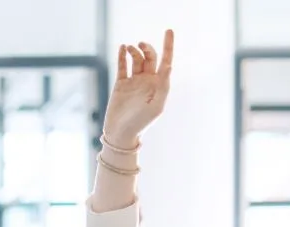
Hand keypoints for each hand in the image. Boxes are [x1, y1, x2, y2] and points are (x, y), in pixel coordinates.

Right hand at [102, 30, 173, 145]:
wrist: (121, 133)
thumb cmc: (141, 122)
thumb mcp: (156, 106)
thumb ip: (163, 86)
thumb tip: (168, 65)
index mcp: (159, 85)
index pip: (166, 61)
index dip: (169, 45)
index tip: (169, 31)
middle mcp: (147, 81)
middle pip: (150, 57)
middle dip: (147, 48)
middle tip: (140, 44)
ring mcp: (134, 82)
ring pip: (136, 59)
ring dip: (134, 51)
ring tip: (129, 47)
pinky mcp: (121, 84)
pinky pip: (123, 66)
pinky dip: (122, 56)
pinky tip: (122, 48)